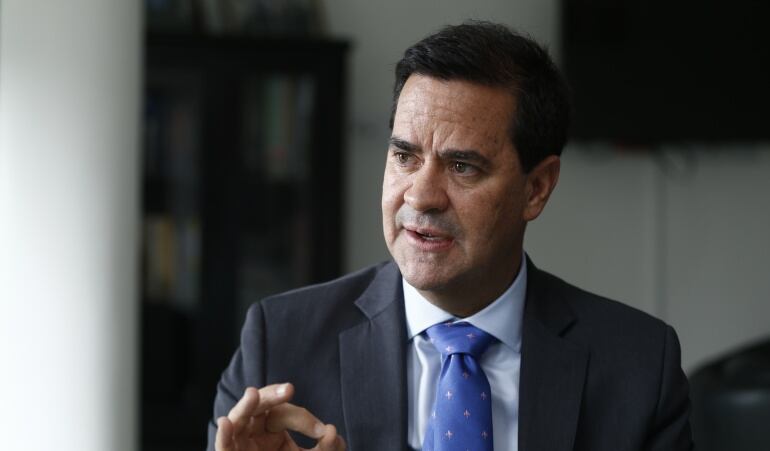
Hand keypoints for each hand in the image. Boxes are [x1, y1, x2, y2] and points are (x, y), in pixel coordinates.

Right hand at [215, 383, 345, 450]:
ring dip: (244, 407)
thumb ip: (327, 447)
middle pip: (259, 407)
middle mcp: (254, 432)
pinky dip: (223, 436)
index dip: (302, 418)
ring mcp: (241, 445)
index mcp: (272, 428)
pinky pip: (224, 447)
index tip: (321, 431)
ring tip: (253, 394)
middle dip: (272, 396)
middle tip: (289, 389)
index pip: (284, 412)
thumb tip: (332, 431)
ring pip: (238, 419)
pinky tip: (225, 423)